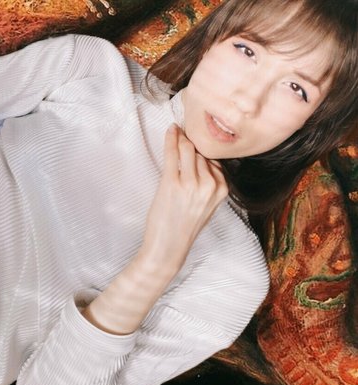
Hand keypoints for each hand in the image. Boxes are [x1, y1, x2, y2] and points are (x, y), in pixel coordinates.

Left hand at [138, 123, 227, 272]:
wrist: (167, 248)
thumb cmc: (183, 228)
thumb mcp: (205, 206)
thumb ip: (208, 184)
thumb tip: (201, 157)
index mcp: (222, 190)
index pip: (214, 160)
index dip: (202, 150)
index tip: (196, 138)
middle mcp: (210, 186)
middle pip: (202, 153)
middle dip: (192, 144)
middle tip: (184, 132)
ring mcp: (191, 184)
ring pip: (189, 149)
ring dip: (181, 139)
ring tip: (176, 132)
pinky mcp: (172, 183)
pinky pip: (173, 153)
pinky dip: (171, 139)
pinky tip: (171, 131)